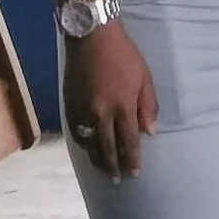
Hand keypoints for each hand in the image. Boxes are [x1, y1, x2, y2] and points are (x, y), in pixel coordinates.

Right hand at [64, 22, 155, 179]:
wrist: (91, 38)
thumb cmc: (124, 56)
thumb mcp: (144, 79)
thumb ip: (147, 107)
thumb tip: (150, 133)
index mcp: (122, 106)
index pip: (129, 141)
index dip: (132, 159)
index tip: (135, 173)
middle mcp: (100, 113)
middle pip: (107, 147)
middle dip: (113, 166)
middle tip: (118, 180)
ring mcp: (82, 110)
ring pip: (89, 142)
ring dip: (96, 159)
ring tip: (104, 171)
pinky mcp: (69, 104)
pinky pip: (75, 131)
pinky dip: (82, 144)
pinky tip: (87, 150)